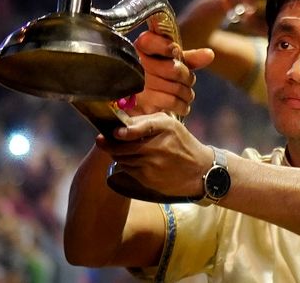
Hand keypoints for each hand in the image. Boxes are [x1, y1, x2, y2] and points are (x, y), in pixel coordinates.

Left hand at [97, 112, 214, 198]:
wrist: (199, 170)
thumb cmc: (181, 143)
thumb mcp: (170, 125)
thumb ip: (147, 121)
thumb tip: (121, 120)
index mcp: (166, 127)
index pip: (143, 127)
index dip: (126, 131)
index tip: (115, 132)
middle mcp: (159, 146)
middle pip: (125, 146)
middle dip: (109, 144)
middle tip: (101, 140)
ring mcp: (154, 164)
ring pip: (123, 158)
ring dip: (117, 154)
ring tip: (119, 149)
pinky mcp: (149, 179)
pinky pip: (128, 169)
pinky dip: (126, 164)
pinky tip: (132, 160)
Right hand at [132, 20, 213, 116]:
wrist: (138, 101)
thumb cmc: (158, 76)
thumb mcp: (172, 63)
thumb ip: (189, 58)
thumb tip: (210, 54)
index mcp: (141, 48)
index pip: (151, 41)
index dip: (166, 47)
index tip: (174, 50)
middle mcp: (136, 65)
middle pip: (174, 69)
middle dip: (186, 77)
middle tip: (187, 81)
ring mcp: (137, 85)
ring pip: (176, 88)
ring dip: (186, 93)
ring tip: (185, 94)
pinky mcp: (141, 104)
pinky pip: (171, 102)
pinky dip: (182, 106)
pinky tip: (182, 105)